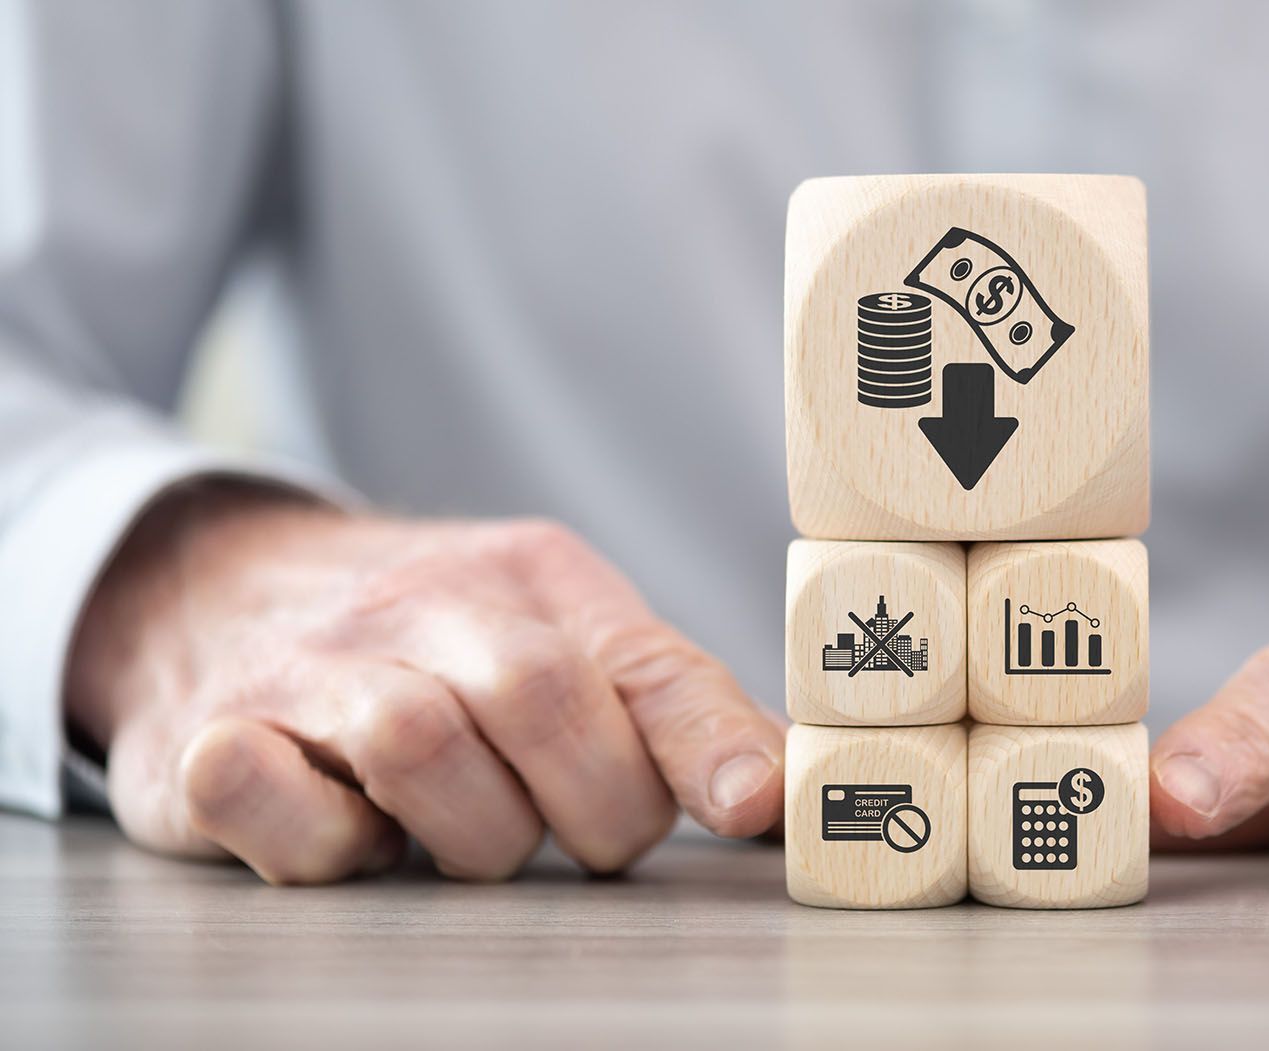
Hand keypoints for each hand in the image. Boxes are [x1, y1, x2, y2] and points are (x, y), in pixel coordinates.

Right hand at [67, 485, 784, 883]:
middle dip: (588, 806)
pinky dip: (319, 841)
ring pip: (416, 744)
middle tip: (582, 838)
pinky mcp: (204, 734)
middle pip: (538, 699)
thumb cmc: (426, 636)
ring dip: (467, 833)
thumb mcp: (555, 631)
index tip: (751, 808)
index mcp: (534, 580)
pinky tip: (349, 834)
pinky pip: (262, 792)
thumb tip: (781, 785)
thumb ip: (664, 706)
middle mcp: (422, 606)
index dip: (706, 740)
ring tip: (463, 835)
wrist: (217, 577)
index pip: (645, 659)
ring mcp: (308, 666)